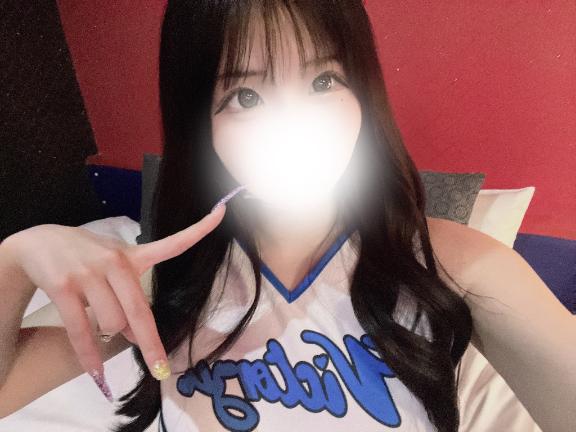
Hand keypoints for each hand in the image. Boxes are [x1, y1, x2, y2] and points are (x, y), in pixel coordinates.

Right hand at [2, 205, 225, 392]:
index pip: (173, 243)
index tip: (221, 212)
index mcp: (133, 255)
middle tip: (161, 369)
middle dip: (151, 344)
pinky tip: (96, 371)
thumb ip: (129, 299)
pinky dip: (89, 355)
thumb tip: (135, 337)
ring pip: (112, 323)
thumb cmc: (86, 257)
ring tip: (100, 324)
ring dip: (110, 334)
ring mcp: (89, 274)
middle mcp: (115, 262)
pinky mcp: (64, 287)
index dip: (200, 229)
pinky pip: (81, 330)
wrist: (39, 242)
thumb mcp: (114, 271)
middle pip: (140, 311)